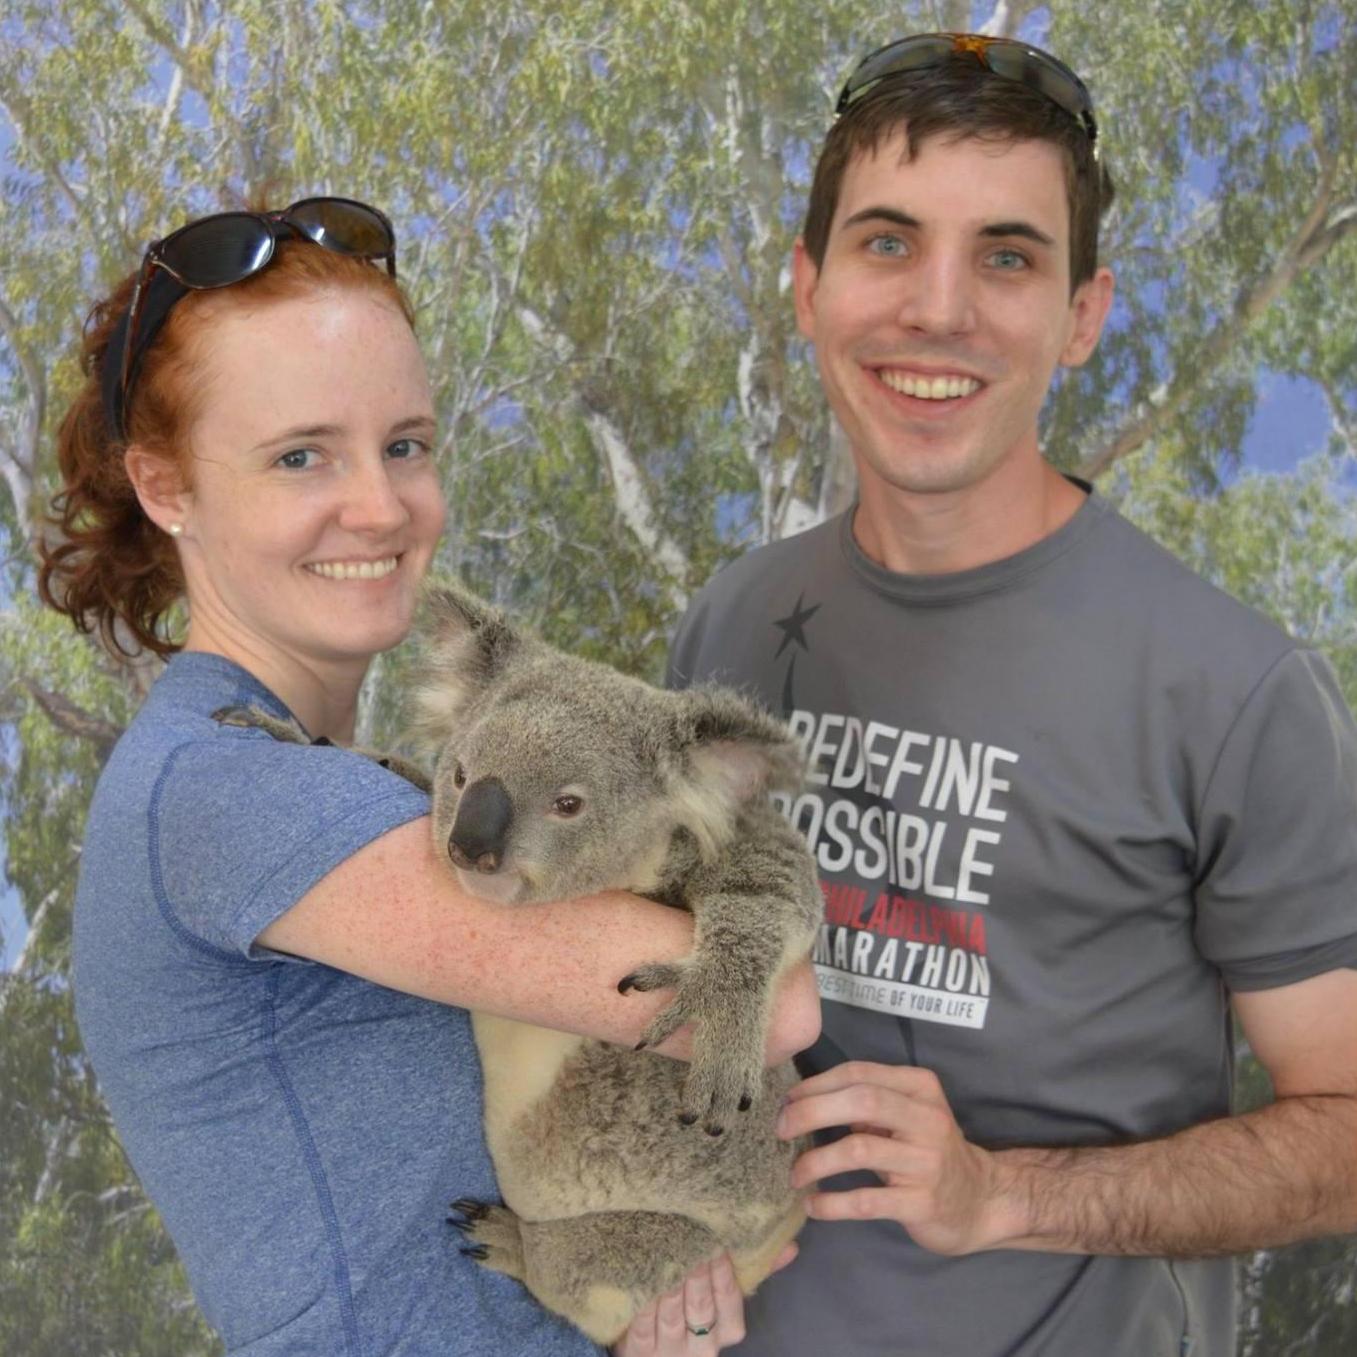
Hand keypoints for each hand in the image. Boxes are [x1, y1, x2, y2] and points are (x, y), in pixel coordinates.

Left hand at [611, 1246, 796, 1354]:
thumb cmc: (696, 1313)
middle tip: (689, 1241)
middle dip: (696, 1273)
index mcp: (726, 1331)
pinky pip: (642, 1327)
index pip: (729, 1301)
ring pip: (671, 1315)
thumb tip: (789, 1246)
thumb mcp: (724, 1297)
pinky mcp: (641, 1353)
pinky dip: (643, 1302)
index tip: (717, 1244)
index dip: (723, 1274)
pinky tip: (642, 1279)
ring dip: (668, 1284)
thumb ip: (754, 1270)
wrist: (658, 1349)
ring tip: (665, 1253)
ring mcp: (670, 1352)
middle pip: (700, 1307)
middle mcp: (702, 1347)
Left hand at [776, 1060, 1001, 1255]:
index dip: (816, 1085)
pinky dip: (832, 1203)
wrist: (981, 1200)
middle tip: (780, 1129)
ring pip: (858, 1149)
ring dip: (816, 1161)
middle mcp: (927, 1118)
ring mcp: (927, 1161)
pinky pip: (866, 1200)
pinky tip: (813, 1205)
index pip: (859, 1073)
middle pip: (860, 1101)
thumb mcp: (907, 1114)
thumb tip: (804, 1100)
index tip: (787, 1100)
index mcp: (920, 1087)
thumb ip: (867, 1100)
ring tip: (794, 1174)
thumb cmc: (928, 1150)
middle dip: (811, 1112)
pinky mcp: (922, 1202)